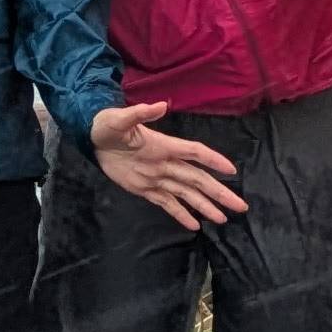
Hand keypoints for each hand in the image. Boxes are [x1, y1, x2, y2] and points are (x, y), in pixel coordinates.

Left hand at [91, 102, 248, 231]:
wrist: (91, 139)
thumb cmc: (108, 125)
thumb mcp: (120, 119)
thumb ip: (140, 114)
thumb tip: (161, 105)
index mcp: (164, 146)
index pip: (194, 153)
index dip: (213, 160)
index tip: (231, 170)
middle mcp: (166, 163)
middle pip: (198, 179)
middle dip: (219, 192)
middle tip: (240, 206)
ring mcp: (157, 178)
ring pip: (186, 194)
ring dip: (205, 206)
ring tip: (223, 219)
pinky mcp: (145, 189)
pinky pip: (167, 203)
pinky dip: (180, 214)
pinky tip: (195, 226)